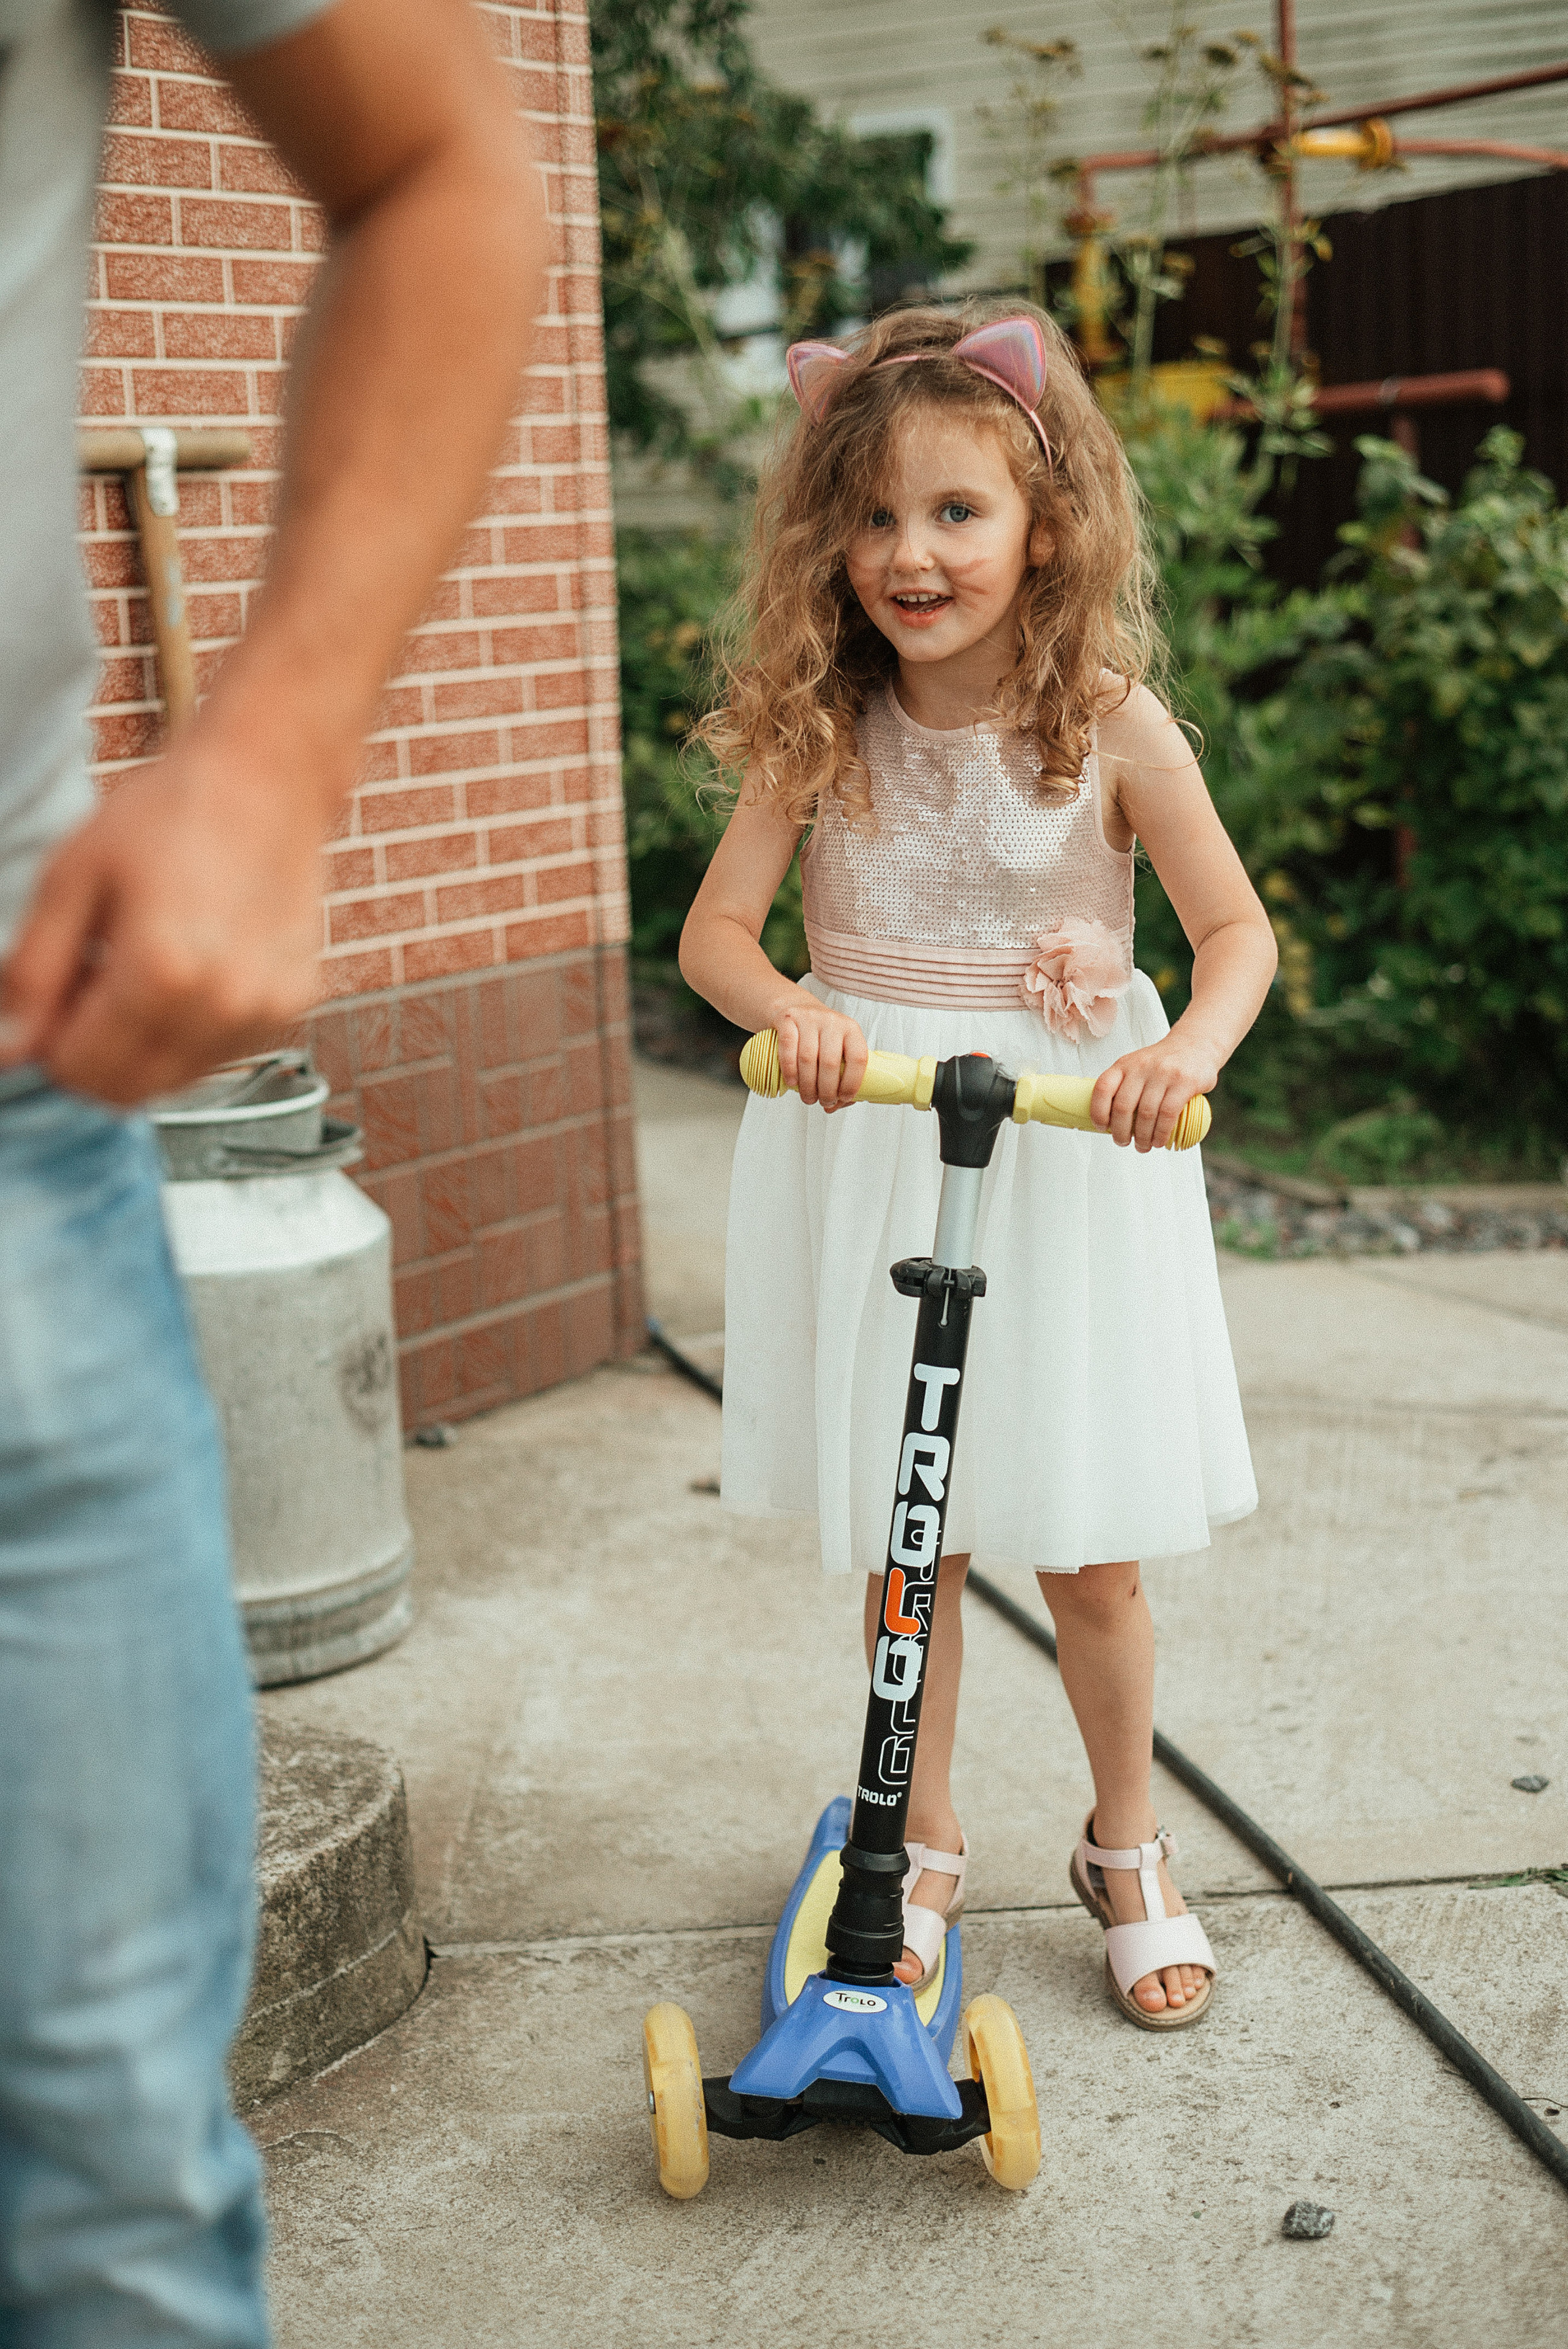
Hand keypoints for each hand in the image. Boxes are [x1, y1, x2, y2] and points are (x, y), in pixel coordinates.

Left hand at [0, 723, 334, 1108]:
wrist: (266, 780)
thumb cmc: (168, 813)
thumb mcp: (73, 878)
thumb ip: (33, 971)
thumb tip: (9, 1048)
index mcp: (160, 973)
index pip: (80, 1069)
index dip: (49, 1044)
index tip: (51, 999)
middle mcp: (221, 1006)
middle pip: (128, 1090)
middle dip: (92, 1056)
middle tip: (88, 988)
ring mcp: (264, 1011)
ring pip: (174, 1081)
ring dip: (143, 1046)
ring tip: (144, 969)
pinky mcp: (291, 1006)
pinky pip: (219, 1055)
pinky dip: (190, 1031)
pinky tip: (190, 969)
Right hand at [775, 1002, 867, 1111]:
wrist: (796, 1008)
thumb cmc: (820, 1036)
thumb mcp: (838, 1048)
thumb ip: (842, 1076)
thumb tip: (837, 1105)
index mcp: (851, 1029)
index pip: (858, 1057)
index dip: (852, 1082)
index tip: (843, 1098)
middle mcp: (832, 1021)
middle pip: (830, 1062)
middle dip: (827, 1089)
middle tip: (823, 1102)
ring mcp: (809, 1018)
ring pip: (808, 1058)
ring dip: (807, 1085)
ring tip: (808, 1098)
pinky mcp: (788, 1019)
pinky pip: (788, 1047)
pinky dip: (789, 1069)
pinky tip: (792, 1083)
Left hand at [1090, 1030, 1217, 1152]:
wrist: (1196, 1044)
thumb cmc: (1163, 1061)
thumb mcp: (1137, 1065)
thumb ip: (1125, 1086)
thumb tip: (1111, 1121)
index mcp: (1124, 1064)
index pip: (1103, 1088)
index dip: (1098, 1112)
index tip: (1102, 1127)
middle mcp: (1142, 1067)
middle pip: (1123, 1107)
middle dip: (1120, 1132)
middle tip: (1123, 1142)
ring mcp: (1163, 1074)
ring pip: (1146, 1114)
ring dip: (1142, 1137)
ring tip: (1143, 1146)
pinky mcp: (1184, 1082)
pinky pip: (1168, 1115)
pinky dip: (1161, 1133)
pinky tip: (1159, 1141)